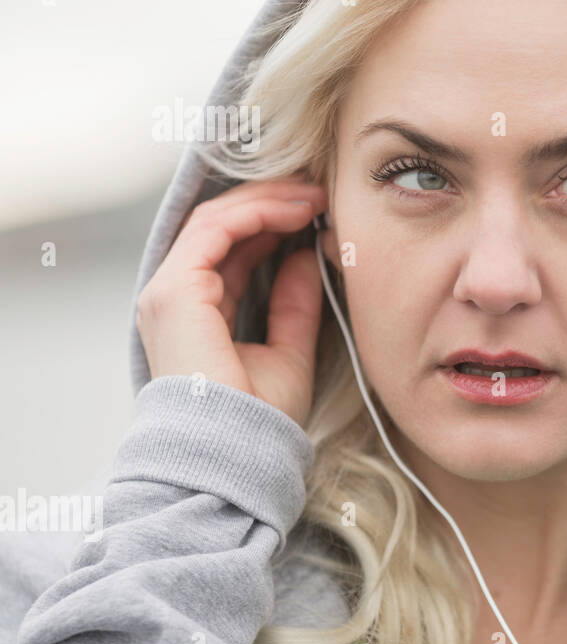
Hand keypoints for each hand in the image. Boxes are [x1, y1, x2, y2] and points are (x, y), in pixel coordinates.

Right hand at [135, 176, 328, 428]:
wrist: (238, 454)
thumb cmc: (259, 420)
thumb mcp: (290, 350)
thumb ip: (295, 303)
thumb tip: (306, 257)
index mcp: (199, 312)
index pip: (232, 248)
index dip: (274, 222)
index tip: (320, 211)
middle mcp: (177, 296)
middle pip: (223, 226)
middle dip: (272, 201)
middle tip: (319, 189)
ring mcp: (169, 292)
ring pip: (218, 220)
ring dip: (269, 199)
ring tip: (315, 194)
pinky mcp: (174, 292)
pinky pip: (215, 231)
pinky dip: (257, 212)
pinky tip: (296, 209)